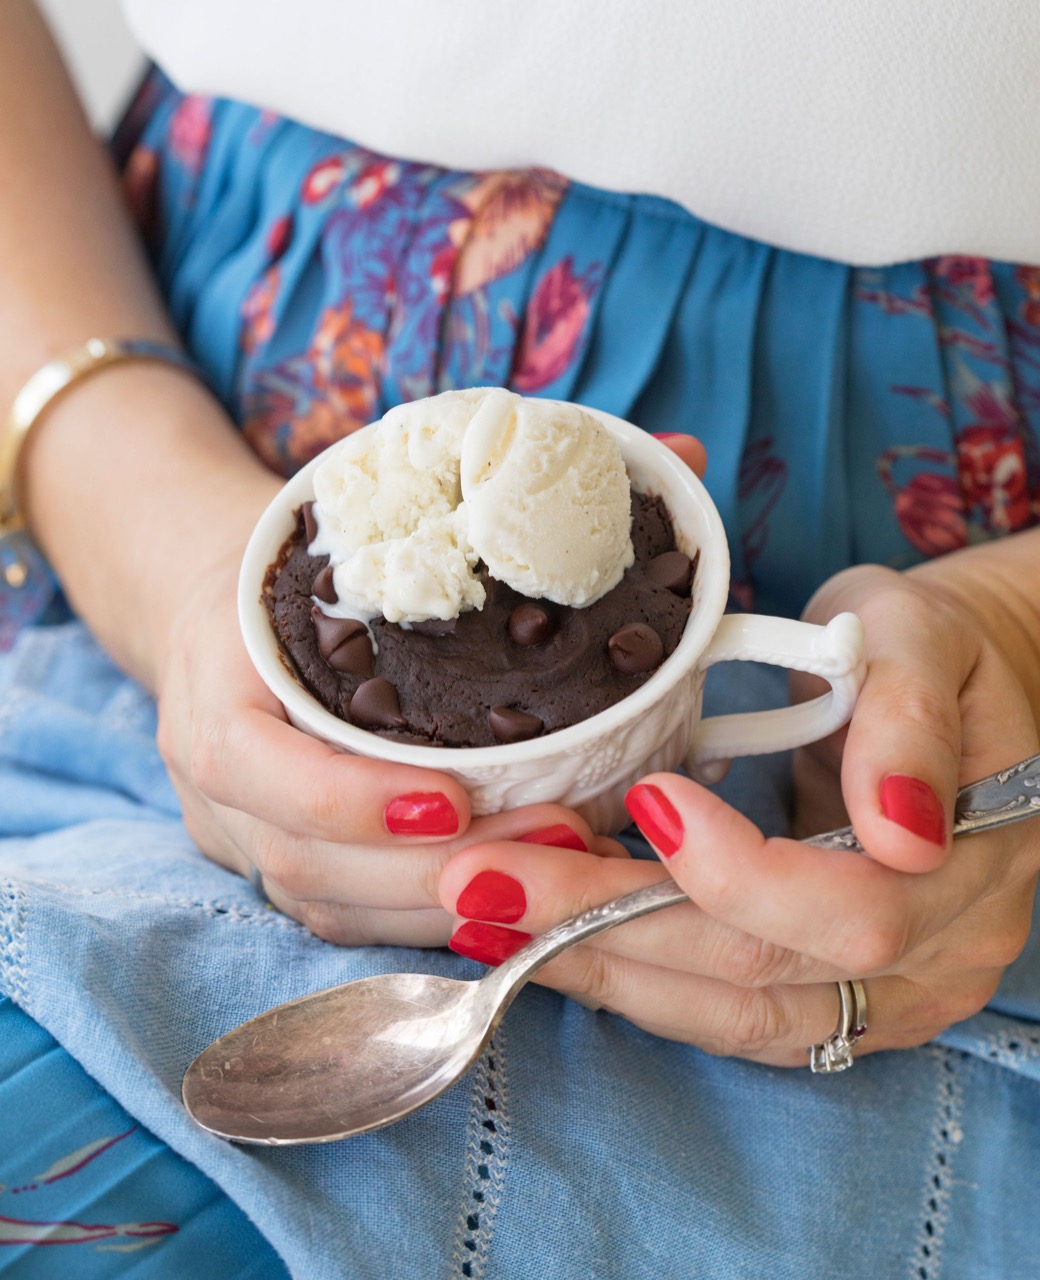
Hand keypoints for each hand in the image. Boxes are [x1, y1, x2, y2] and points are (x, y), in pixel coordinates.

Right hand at [156, 550, 602, 946]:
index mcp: (212, 704)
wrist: (223, 627)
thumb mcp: (326, 566)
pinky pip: (352, 919)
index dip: (354, 802)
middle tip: (552, 839)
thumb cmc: (291, 583)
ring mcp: (244, 845)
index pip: (262, 775)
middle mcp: (217, 794)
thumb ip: (396, 602)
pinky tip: (515, 893)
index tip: (454, 801)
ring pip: (335, 910)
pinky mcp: (282, 873)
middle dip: (436, 870)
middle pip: (309, 864)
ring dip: (450, 904)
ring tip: (555, 871)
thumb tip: (532, 624)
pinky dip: (434, 915)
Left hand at [438, 560, 1039, 1064]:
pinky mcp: (824, 1002)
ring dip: (594, 965)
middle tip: (484, 877)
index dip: (737, 871)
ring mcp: (881, 999)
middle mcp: (934, 960)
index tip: (645, 796)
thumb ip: (911, 719)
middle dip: (607, 926)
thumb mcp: (922, 638)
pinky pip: (717, 1012)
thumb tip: (898, 832)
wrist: (941, 697)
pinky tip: (542, 937)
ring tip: (484, 916)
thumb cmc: (924, 652)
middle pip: (759, 971)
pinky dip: (624, 975)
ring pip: (726, 1014)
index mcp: (974, 868)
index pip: (853, 909)